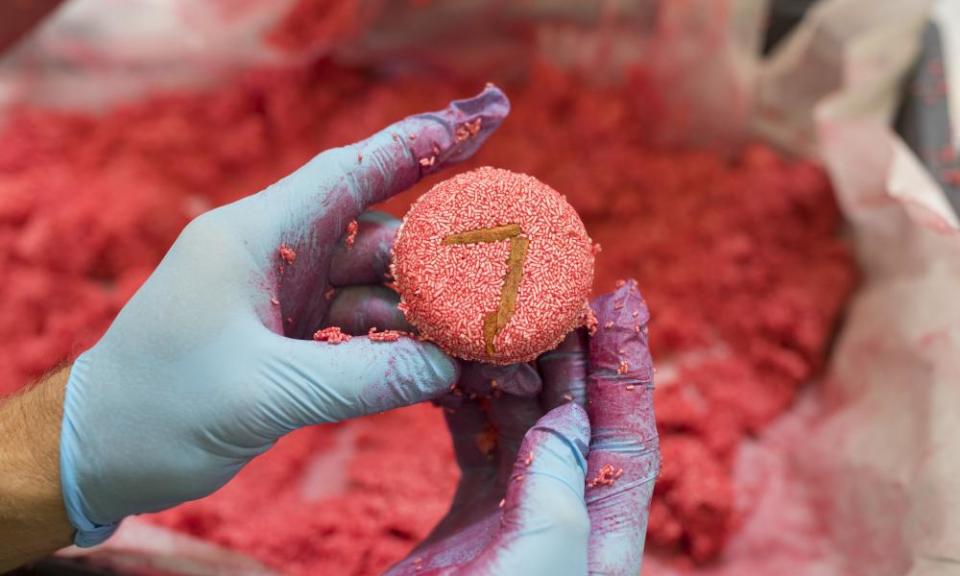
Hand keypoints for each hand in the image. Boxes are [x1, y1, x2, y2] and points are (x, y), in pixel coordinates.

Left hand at [59, 86, 509, 546]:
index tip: (479, 123)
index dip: (416, 144)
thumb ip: (362, 377)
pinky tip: (439, 374)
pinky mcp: (292, 336)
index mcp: (255, 236)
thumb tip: (448, 368)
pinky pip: (362, 332)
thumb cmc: (160, 407)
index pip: (348, 174)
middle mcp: (276, 255)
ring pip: (378, 293)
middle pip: (380, 244)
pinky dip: (398, 352)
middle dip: (442, 274)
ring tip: (482, 358)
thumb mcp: (264, 391)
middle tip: (501, 301)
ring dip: (426, 325)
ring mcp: (286, 297)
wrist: (103, 450)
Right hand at [386, 281, 659, 574]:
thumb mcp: (541, 560)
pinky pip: (476, 446)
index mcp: (602, 535)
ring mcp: (516, 519)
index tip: (623, 300)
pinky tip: (451, 370)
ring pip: (523, 424)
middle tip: (550, 291)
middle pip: (577, 416)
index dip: (628, 364)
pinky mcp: (468, 524)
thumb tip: (566, 421)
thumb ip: (560, 486)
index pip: (629, 433)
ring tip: (491, 319)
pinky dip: (465, 404)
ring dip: (509, 370)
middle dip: (567, 351)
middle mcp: (566, 520)